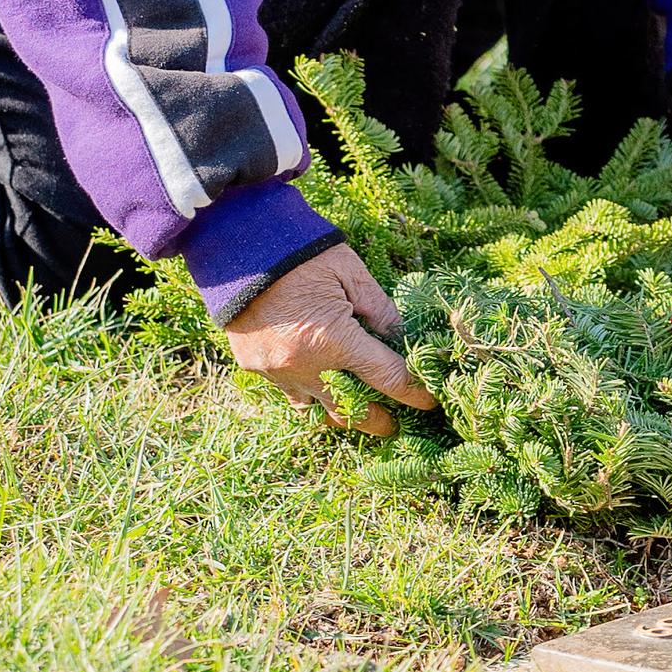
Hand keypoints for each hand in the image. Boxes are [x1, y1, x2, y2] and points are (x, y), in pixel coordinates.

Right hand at [220, 242, 438, 435]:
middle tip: (394, 424)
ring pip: (317, 410)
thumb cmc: (303, 254)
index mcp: (335, 340)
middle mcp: (307, 366)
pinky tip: (320, 386)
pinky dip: (309, 393)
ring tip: (357, 411)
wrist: (241, 247)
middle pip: (353, 411)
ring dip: (340, 412)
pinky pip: (290, 392)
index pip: (387, 378)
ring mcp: (278, 372)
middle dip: (378, 421)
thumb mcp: (351, 272)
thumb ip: (379, 309)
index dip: (414, 391)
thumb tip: (399, 336)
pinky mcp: (257, 368)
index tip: (430, 400)